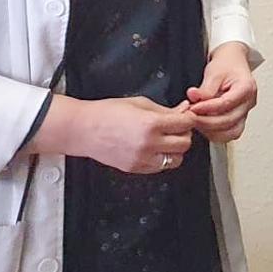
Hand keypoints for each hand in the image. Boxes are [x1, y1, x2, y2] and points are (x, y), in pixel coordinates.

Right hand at [71, 96, 194, 173]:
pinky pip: (159, 167)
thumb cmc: (107, 112)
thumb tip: (184, 111)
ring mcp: (141, 159)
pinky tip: (154, 148)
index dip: (189, 118)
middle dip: (184, 134)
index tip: (187, 116)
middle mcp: (148, 144)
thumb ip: (165, 110)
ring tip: (166, 140)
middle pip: (185, 144)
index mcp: (151, 124)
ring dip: (175, 150)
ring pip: (176, 160)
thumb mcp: (140, 103)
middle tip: (177, 128)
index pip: (186, 124)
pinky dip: (162, 159)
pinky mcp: (135, 168)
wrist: (83, 129)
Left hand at [185, 42, 257, 142]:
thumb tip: (195, 98)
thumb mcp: (214, 71)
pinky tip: (204, 125)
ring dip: (211, 130)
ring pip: (231, 132)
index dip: (208, 108)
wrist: (232, 62)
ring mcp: (245, 112)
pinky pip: (229, 133)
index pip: (227, 103)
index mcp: (247, 88)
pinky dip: (216, 133)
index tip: (193, 108)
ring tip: (196, 121)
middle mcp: (249, 102)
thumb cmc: (227, 65)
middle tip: (190, 117)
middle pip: (229, 120)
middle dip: (206, 121)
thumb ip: (205, 88)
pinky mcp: (238, 119)